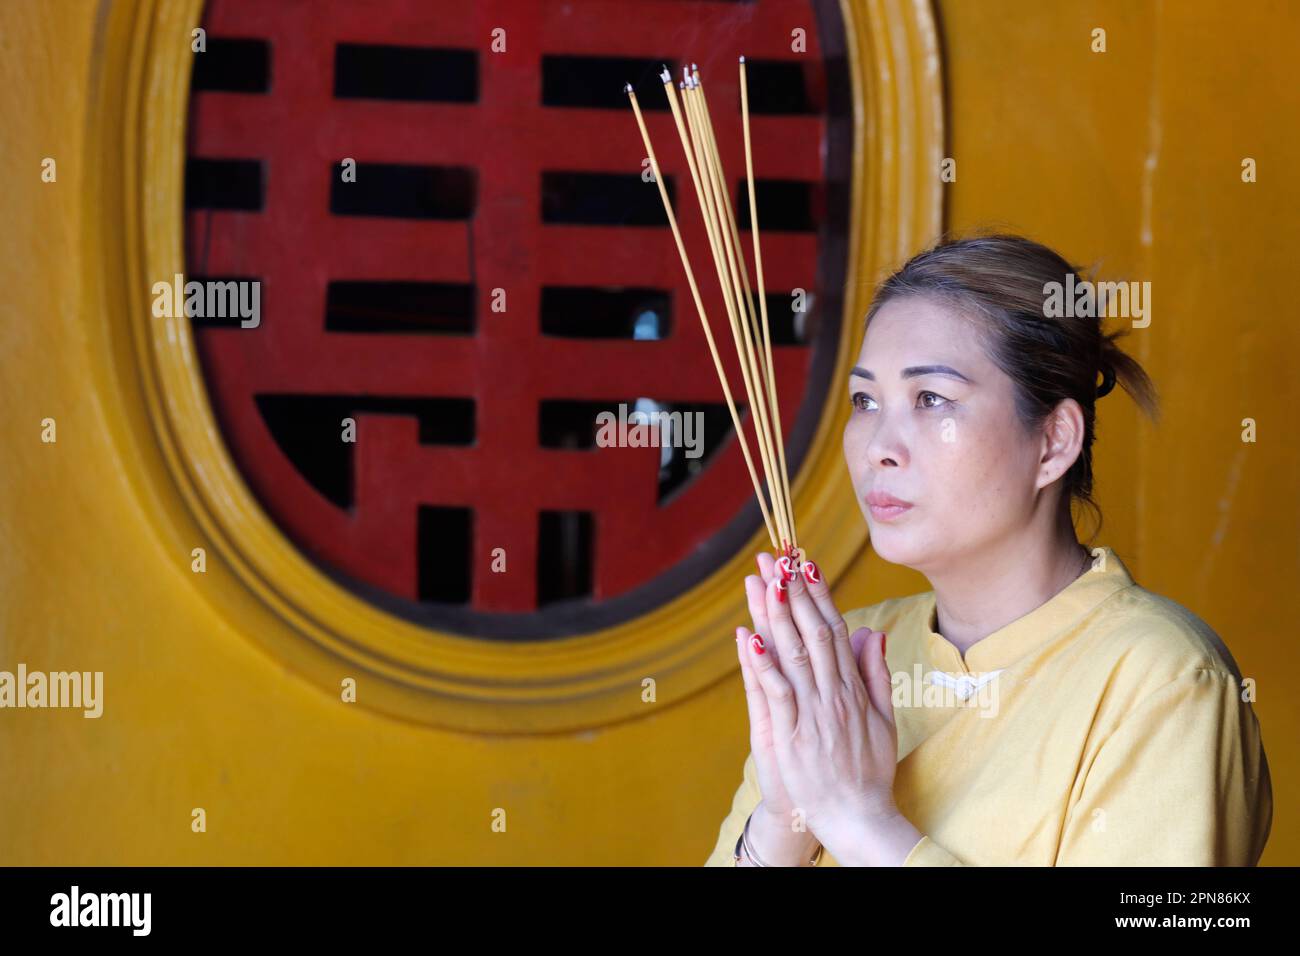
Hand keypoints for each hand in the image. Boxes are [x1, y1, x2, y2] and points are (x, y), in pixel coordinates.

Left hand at [739, 551, 899, 858]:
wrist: (859, 818)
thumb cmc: (869, 771)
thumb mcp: (884, 718)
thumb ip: (875, 673)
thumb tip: (872, 631)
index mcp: (854, 689)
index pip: (835, 631)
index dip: (818, 596)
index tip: (804, 565)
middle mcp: (834, 695)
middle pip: (812, 633)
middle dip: (793, 593)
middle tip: (776, 558)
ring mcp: (813, 714)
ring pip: (793, 655)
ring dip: (775, 616)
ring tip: (762, 582)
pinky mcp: (792, 736)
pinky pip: (777, 694)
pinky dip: (764, 666)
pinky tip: (750, 639)